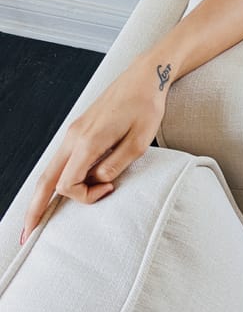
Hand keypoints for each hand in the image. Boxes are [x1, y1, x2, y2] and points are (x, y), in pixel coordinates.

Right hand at [21, 56, 168, 243]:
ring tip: (34, 218)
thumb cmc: (146, 105)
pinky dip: (54, 178)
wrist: (144, 76)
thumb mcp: (140, 141)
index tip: (109, 189)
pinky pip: (61, 158)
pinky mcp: (80, 128)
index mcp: (88, 140)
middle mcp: (74, 136)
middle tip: (26, 234)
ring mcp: (74, 131)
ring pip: (50, 168)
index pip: (68, 184)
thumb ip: (116, 166)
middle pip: (46, 179)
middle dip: (34, 208)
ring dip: (42, 194)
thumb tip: (96, 182)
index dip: (85, 196)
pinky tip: (53, 190)